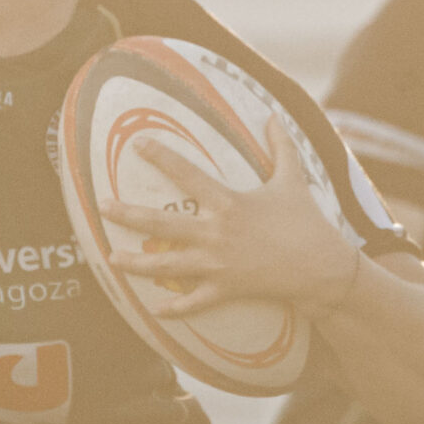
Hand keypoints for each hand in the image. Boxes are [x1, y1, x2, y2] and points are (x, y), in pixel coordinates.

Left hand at [103, 114, 359, 317]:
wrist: (321, 267)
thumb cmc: (306, 221)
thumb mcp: (292, 180)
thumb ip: (280, 146)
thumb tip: (273, 115)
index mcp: (228, 203)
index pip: (187, 174)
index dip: (161, 156)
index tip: (138, 144)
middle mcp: (216, 233)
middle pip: (162, 224)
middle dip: (129, 215)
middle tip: (102, 206)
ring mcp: (218, 264)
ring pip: (167, 265)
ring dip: (136, 263)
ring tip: (111, 259)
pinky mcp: (226, 289)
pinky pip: (194, 301)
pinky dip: (175, 307)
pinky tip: (155, 309)